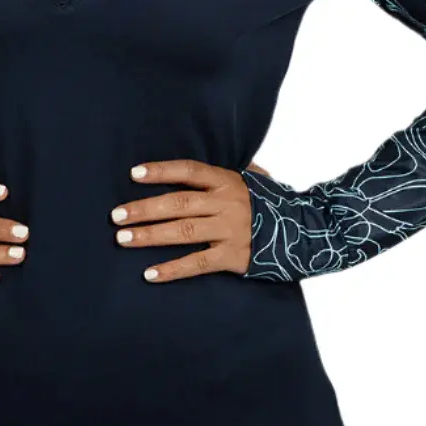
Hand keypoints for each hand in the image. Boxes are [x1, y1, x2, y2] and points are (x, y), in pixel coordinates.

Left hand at [110, 159, 272, 281]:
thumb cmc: (275, 202)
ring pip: (182, 232)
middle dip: (144, 208)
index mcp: (228, 181)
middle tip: (116, 215)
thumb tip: (212, 152)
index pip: (189, 171)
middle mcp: (226, 203)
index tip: (134, 174)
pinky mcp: (233, 257)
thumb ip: (232, 168)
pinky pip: (197, 263)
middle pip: (178, 203)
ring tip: (123, 238)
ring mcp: (229, 230)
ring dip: (150, 235)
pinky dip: (172, 270)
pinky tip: (149, 274)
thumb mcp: (257, 178)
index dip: (161, 171)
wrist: (309, 233)